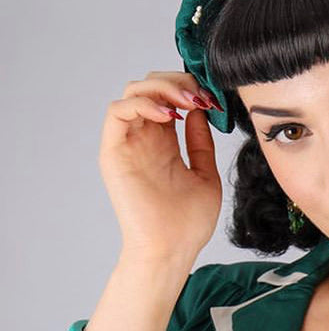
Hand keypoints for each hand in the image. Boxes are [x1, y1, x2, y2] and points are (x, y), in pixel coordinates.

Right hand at [98, 71, 223, 260]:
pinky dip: (142, 103)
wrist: (172, 250)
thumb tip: (199, 109)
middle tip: (200, 95)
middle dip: (177, 80)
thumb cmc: (187, 222)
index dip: (189, 88)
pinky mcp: (114, 152)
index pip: (169, 97)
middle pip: (150, 86)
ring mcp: (127, 144)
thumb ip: (200, 142)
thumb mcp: (205, 174)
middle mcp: (143, 139)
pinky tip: (168, 115)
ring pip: (133, 92)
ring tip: (187, 102)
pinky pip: (118, 112)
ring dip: (161, 87)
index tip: (212, 98)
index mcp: (164, 142)